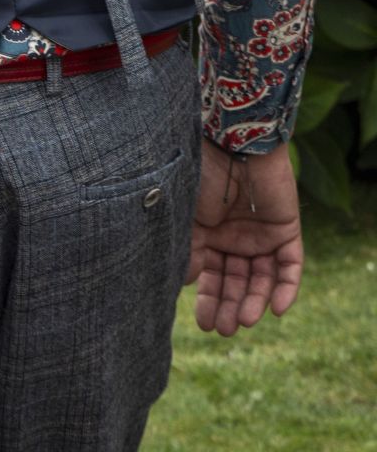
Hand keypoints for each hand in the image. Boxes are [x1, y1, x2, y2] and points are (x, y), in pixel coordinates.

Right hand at [186, 137, 302, 334]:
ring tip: (243, 321)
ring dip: (253, 301)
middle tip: (222, 330)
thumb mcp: (189, 216)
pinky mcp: (287, 231)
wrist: (233, 145)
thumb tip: (186, 282)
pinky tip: (276, 309)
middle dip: (228, 305)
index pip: (210, 274)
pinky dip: (286, 289)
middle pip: (236, 281)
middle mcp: (236, 238)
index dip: (207, 298)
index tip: (201, 323)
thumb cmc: (203, 174)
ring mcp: (262, 236)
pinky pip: (290, 267)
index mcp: (209, 234)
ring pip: (262, 279)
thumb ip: (190, 249)